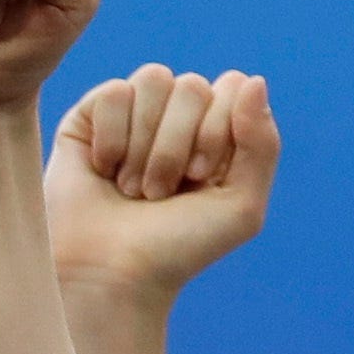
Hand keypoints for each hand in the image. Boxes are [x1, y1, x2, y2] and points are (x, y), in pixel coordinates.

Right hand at [45, 67, 279, 306]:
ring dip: (144, 144)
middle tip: (161, 192)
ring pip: (154, 80)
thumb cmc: (177, 248)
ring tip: (132, 187)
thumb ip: (262, 144)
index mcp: (219, 132)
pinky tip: (104, 170)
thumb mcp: (240, 206)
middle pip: (193, 85)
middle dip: (176, 146)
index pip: (234, 86)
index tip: (200, 178)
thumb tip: (254, 80)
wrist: (109, 273)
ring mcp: (134, 113)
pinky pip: (113, 92)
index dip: (218, 129)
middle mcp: (178, 117)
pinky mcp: (90, 116)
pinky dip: (112, 138)